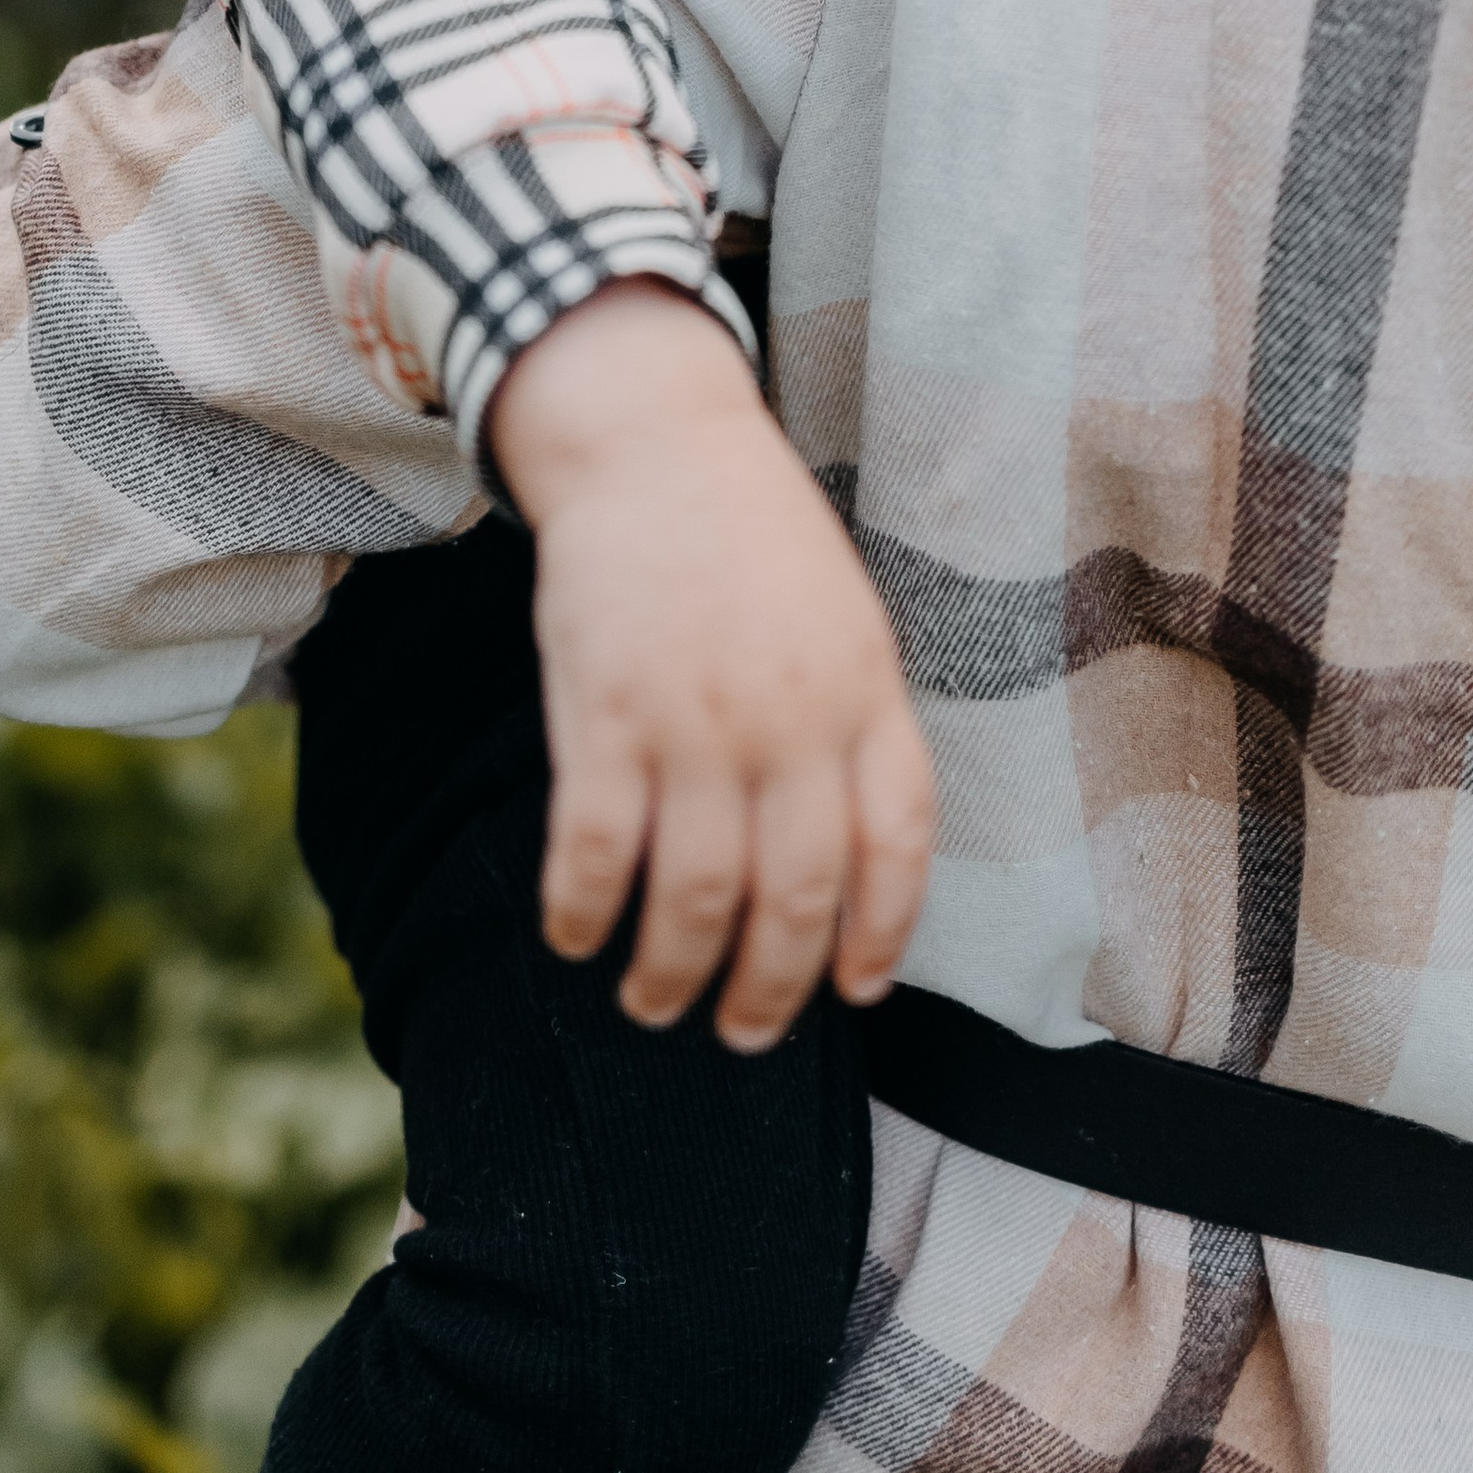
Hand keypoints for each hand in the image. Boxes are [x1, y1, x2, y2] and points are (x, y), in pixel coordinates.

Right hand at [489, 281, 934, 1050]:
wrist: (653, 440)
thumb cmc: (749, 534)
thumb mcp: (843, 616)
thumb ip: (851, 724)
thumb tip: (844, 856)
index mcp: (864, 691)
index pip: (898, 843)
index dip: (881, 932)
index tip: (855, 991)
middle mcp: (790, 719)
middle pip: (799, 895)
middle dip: (771, 989)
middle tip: (742, 1033)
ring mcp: (696, 719)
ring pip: (698, 896)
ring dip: (673, 972)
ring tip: (653, 1001)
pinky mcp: (604, 711)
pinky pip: (596, 849)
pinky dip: (583, 911)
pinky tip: (575, 936)